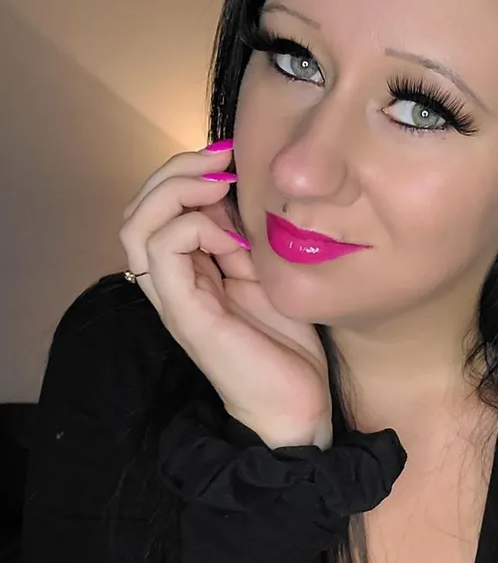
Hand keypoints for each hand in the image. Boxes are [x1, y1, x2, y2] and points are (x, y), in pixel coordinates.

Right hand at [119, 145, 332, 448]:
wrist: (296, 406)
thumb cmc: (286, 347)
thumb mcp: (268, 275)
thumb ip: (245, 239)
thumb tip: (237, 193)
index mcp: (190, 271)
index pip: (158, 208)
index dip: (185, 172)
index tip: (232, 156)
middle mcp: (172, 282)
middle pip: (137, 210)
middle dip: (174, 170)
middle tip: (222, 156)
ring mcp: (174, 299)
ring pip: (137, 226)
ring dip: (176, 191)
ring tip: (220, 186)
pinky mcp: (185, 315)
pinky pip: (162, 253)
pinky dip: (194, 227)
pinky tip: (233, 237)